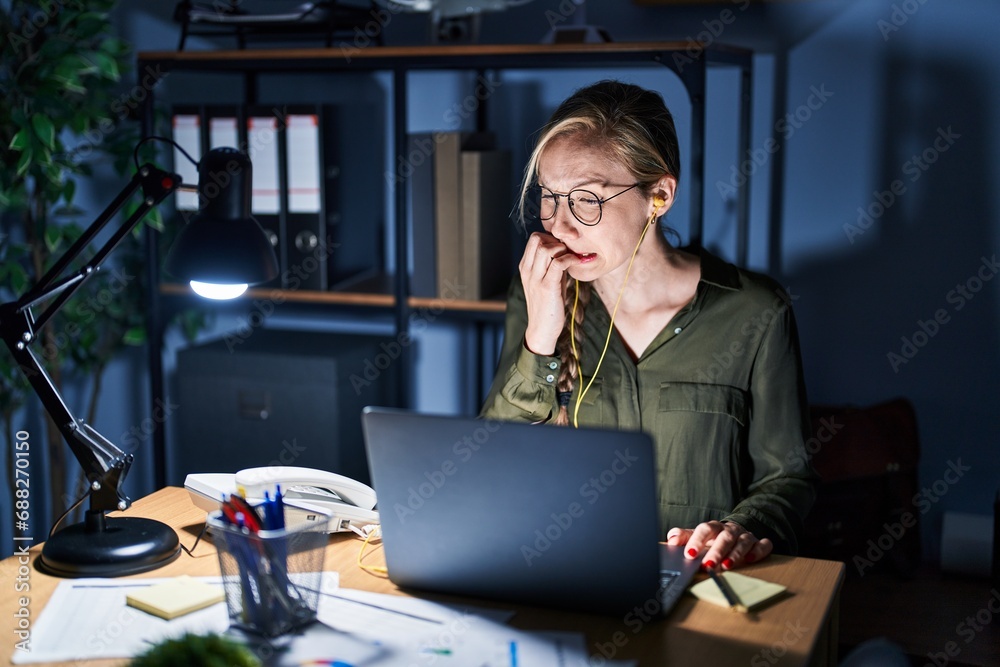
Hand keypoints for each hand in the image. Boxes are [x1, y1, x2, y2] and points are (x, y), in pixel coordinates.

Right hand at [518, 231, 576, 354]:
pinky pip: (558, 263)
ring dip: (563, 249)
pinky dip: (570, 259)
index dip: (551, 238)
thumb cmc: (548, 304)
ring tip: (572, 258)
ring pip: (546, 248)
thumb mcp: (548, 280)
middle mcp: (527, 270)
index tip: (564, 247)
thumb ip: (553, 265)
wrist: (542, 329)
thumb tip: (567, 250)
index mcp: (525, 267)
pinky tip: (576, 263)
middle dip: (556, 240)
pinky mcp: (547, 287)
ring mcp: (535, 278)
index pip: (534, 238)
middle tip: (568, 251)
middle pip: (538, 238)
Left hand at [666, 521, 772, 569]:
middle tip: (708, 565)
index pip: (705, 529)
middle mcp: (730, 530)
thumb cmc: (714, 538)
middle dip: (717, 551)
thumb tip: (671, 539)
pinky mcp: (759, 543)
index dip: (697, 541)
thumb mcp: (698, 536)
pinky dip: (759, 551)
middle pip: (724, 537)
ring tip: (727, 566)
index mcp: (714, 527)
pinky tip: (752, 559)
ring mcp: (745, 535)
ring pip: (743, 542)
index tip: (690, 554)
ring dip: (736, 554)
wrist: (735, 532)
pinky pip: (763, 545)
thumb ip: (685, 537)